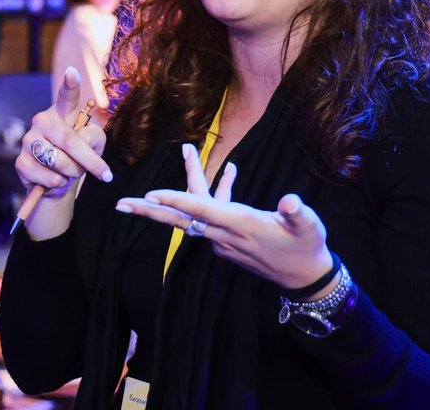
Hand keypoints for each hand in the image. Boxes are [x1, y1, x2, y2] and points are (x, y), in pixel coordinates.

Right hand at [15, 66, 110, 196]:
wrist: (57, 182)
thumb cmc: (77, 157)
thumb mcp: (94, 145)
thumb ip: (94, 138)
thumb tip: (81, 143)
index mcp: (61, 112)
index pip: (66, 96)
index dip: (70, 84)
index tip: (72, 72)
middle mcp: (42, 121)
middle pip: (70, 141)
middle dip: (90, 161)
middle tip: (105, 175)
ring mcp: (28, 141)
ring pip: (60, 161)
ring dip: (73, 173)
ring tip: (70, 172)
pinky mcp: (21, 162)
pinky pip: (48, 177)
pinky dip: (58, 183)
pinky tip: (56, 179)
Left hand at [114, 144, 333, 291]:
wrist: (305, 278)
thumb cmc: (307, 248)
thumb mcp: (309, 228)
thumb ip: (297, 214)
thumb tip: (290, 202)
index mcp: (239, 225)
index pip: (200, 210)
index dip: (175, 201)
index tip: (149, 195)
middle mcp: (224, 233)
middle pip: (179, 218)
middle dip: (149, 211)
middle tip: (119, 204)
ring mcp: (224, 237)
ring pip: (195, 209)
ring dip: (187, 184)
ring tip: (186, 151)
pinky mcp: (228, 238)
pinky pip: (212, 212)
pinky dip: (214, 193)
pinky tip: (230, 172)